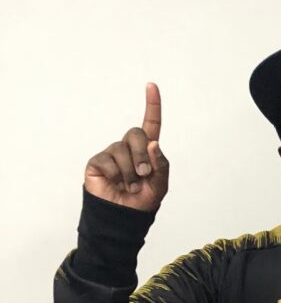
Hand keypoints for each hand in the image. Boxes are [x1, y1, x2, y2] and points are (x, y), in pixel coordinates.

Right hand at [84, 83, 168, 211]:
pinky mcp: (98, 161)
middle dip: (143, 155)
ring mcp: (112, 153)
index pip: (151, 124)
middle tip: (144, 174)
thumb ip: (161, 163)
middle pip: (136, 134)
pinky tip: (116, 184)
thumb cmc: (143, 199)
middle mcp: (129, 147)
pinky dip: (116, 175)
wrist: (125, 216)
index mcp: (147, 149)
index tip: (152, 85)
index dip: (152, 105)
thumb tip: (154, 142)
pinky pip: (109, 160)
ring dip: (131, 172)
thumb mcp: (160, 183)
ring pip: (123, 149)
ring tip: (131, 186)